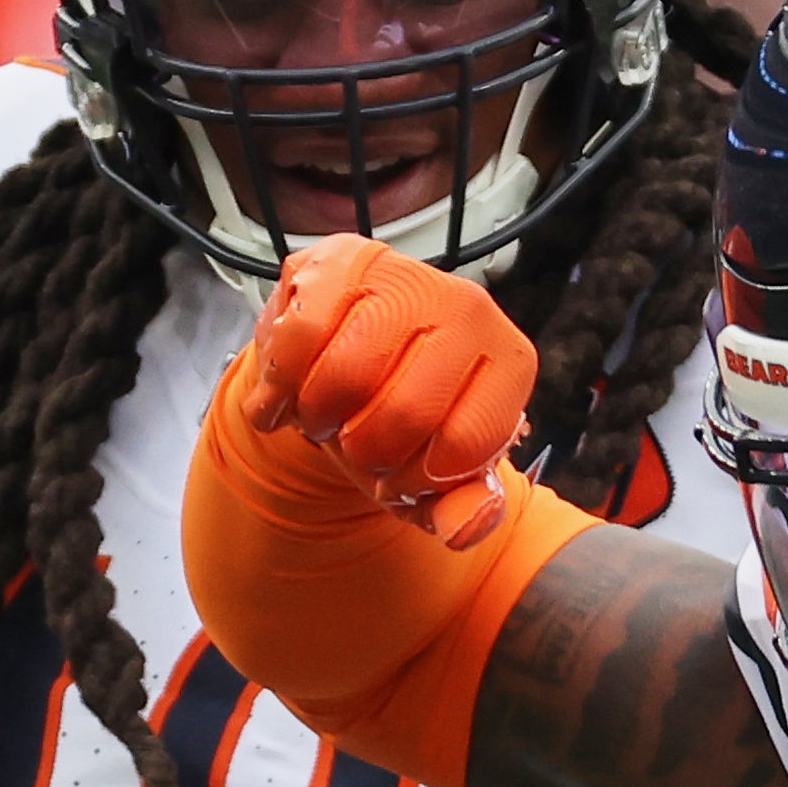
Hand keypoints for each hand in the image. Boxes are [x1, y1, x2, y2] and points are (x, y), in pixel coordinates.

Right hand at [240, 235, 535, 545]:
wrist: (348, 350)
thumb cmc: (401, 415)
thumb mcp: (436, 476)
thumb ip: (461, 511)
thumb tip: (465, 528)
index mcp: (509, 363)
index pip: (463, 445)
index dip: (414, 480)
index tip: (396, 475)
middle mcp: (469, 309)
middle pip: (404, 413)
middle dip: (363, 451)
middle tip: (352, 441)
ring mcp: (408, 275)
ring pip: (346, 375)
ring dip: (317, 417)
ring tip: (323, 413)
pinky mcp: (345, 259)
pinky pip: (299, 335)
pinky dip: (279, 383)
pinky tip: (283, 393)